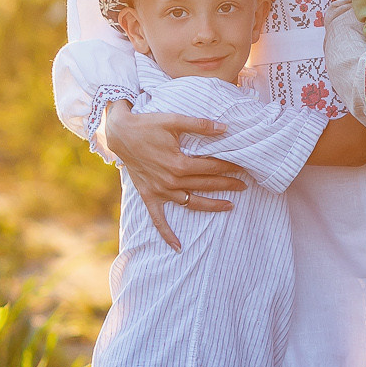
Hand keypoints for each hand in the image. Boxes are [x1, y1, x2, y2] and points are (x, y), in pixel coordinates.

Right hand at [101, 102, 245, 251]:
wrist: (121, 133)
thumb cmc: (148, 124)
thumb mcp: (174, 120)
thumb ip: (200, 125)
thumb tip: (225, 128)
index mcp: (179, 163)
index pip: (212, 167)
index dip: (230, 166)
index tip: (243, 167)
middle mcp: (171, 181)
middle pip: (206, 184)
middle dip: (227, 184)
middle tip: (244, 184)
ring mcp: (160, 190)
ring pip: (191, 202)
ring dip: (211, 205)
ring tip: (230, 205)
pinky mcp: (149, 195)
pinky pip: (158, 218)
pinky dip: (167, 233)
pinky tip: (178, 246)